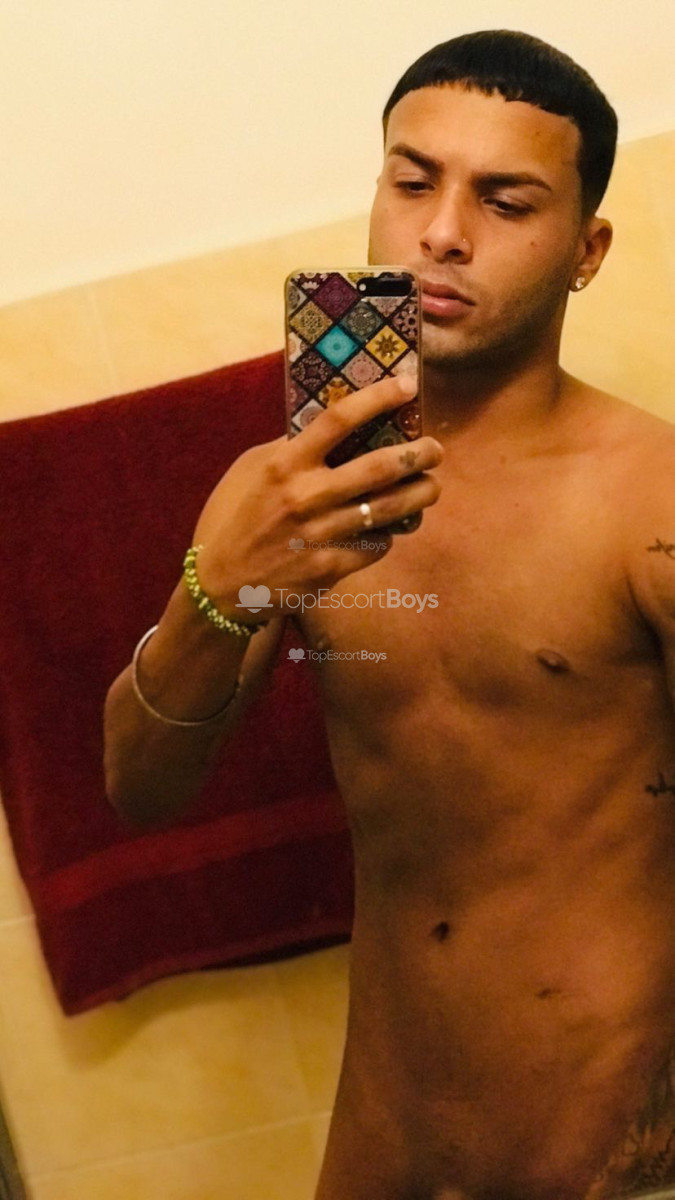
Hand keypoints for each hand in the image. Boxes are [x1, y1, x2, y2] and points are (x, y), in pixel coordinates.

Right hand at [191, 374, 442, 618]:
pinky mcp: (330, 568)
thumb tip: (333, 426)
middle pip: (381, 466)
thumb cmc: (234, 518)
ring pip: (389, 510)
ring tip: (431, 486)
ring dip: (419, 495)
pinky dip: (387, 534)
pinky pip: (376, 545)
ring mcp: (320, 535)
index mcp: (284, 464)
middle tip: (435, 449)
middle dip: (418, 454)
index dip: (378, 398)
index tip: (407, 386)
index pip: (339, 419)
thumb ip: (288, 447)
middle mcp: (305, 496)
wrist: (222, 585)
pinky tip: (389, 528)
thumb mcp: (250, 470)